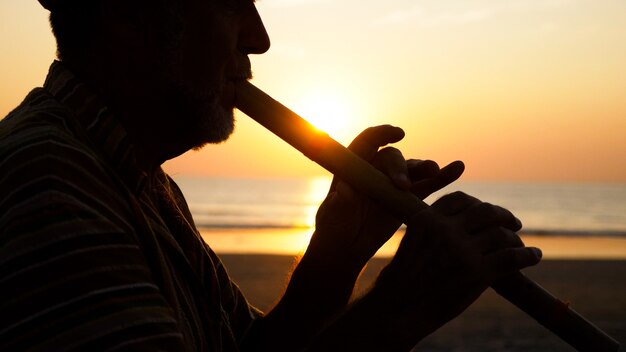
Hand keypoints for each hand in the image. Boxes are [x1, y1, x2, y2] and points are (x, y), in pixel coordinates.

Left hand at [308, 125, 464, 268]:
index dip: (381, 134)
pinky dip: (442, 177)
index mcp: (353, 168)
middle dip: (400, 168)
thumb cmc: (334, 229)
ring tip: (435, 172)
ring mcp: (393, 182)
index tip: (396, 134)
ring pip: (412, 169)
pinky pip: (427, 184)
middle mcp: (375, 169)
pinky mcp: (407, 197)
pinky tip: (457, 169)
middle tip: (403, 186)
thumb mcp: (333, 219)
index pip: (366, 142)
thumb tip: (344, 192)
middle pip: (392, 158)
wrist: (348, 246)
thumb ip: (338, 206)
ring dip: (425, 168)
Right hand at [371, 192, 541, 346]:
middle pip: (485, 211)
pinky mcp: (477, 273)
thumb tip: (461, 223)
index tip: (487, 210)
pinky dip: (528, 255)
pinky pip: (512, 257)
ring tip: (520, 243)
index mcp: (427, 219)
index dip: (478, 203)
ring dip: (516, 238)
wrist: (398, 309)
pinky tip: (534, 256)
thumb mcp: (410, 242)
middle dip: (503, 215)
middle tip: (513, 224)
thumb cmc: (402, 280)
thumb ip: (432, 228)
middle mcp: (445, 230)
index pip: (460, 199)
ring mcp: (462, 251)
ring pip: (501, 234)